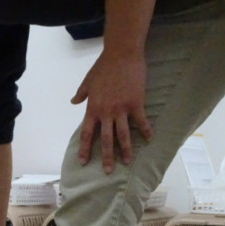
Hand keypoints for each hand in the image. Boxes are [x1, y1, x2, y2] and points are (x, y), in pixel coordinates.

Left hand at [71, 51, 152, 172]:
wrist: (122, 54)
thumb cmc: (104, 66)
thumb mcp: (88, 81)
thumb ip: (82, 93)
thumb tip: (74, 101)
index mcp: (93, 108)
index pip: (87, 133)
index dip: (85, 148)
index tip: (83, 161)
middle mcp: (106, 112)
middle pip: (105, 139)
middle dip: (106, 157)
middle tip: (107, 171)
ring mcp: (121, 109)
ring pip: (123, 135)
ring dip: (126, 150)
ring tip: (127, 162)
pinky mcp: (136, 103)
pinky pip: (141, 121)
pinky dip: (146, 131)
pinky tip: (150, 140)